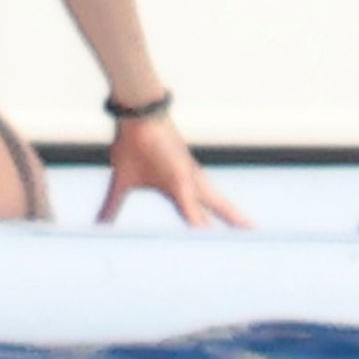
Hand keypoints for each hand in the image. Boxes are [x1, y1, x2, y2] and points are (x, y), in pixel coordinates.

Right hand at [97, 115, 250, 228]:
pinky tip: (206, 235)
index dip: (213, 231)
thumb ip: (110, 209)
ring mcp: (190, 180)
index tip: (234, 244)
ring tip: (253, 232)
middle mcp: (192, 185)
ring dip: (234, 220)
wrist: (135, 115)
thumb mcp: (121, 184)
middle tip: (261, 236)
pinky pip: (192, 207)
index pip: (201, 218)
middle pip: (221, 209)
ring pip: (218, 206)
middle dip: (238, 224)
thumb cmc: (131, 144)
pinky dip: (198, 223)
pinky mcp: (181, 178)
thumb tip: (97, 227)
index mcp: (182, 190)